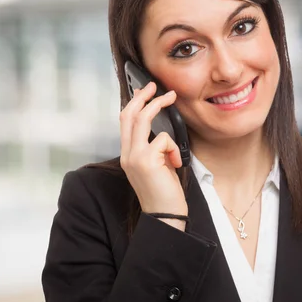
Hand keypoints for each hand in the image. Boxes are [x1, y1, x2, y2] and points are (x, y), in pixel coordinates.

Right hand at [119, 82, 187, 220]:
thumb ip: (155, 148)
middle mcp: (127, 154)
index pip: (125, 122)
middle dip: (142, 96)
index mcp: (128, 155)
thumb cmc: (164, 192)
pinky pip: (163, 140)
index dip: (134, 103)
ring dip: (157, 104)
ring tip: (171, 98)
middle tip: (155, 86)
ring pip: (142, 120)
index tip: (145, 92)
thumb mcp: (158, 165)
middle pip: (129, 115)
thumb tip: (161, 131)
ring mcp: (134, 157)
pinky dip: (173, 148)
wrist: (164, 215)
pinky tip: (176, 163)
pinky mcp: (145, 161)